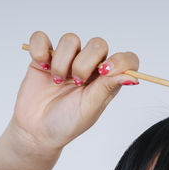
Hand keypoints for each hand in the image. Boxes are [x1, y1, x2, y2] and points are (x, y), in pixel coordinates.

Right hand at [10, 30, 139, 154]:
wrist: (36, 131)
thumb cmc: (65, 123)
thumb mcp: (90, 109)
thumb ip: (108, 87)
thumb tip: (132, 77)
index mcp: (105, 80)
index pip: (125, 59)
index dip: (120, 60)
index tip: (105, 71)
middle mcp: (89, 66)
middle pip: (97, 44)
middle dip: (84, 63)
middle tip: (76, 83)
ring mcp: (66, 59)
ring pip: (70, 39)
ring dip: (62, 62)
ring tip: (56, 81)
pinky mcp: (43, 56)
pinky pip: (41, 38)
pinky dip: (40, 50)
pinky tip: (42, 66)